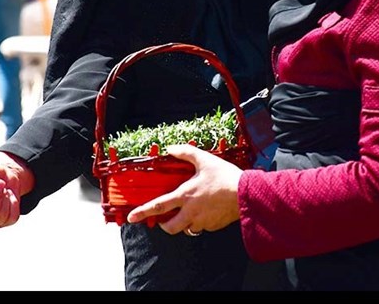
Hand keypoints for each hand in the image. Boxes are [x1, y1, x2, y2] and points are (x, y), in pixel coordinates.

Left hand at [126, 144, 242, 234]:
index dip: (143, 212)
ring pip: (186, 230)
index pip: (158, 206)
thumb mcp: (204, 159)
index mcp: (185, 195)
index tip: (132, 217)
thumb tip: (170, 148)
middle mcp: (190, 212)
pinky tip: (206, 212)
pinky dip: (200, 223)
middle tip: (165, 220)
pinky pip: (202, 228)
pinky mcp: (213, 226)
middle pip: (170, 227)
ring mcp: (202, 221)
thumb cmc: (225, 176)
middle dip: (164, 226)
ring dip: (184, 224)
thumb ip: (185, 152)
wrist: (246, 193)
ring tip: (188, 214)